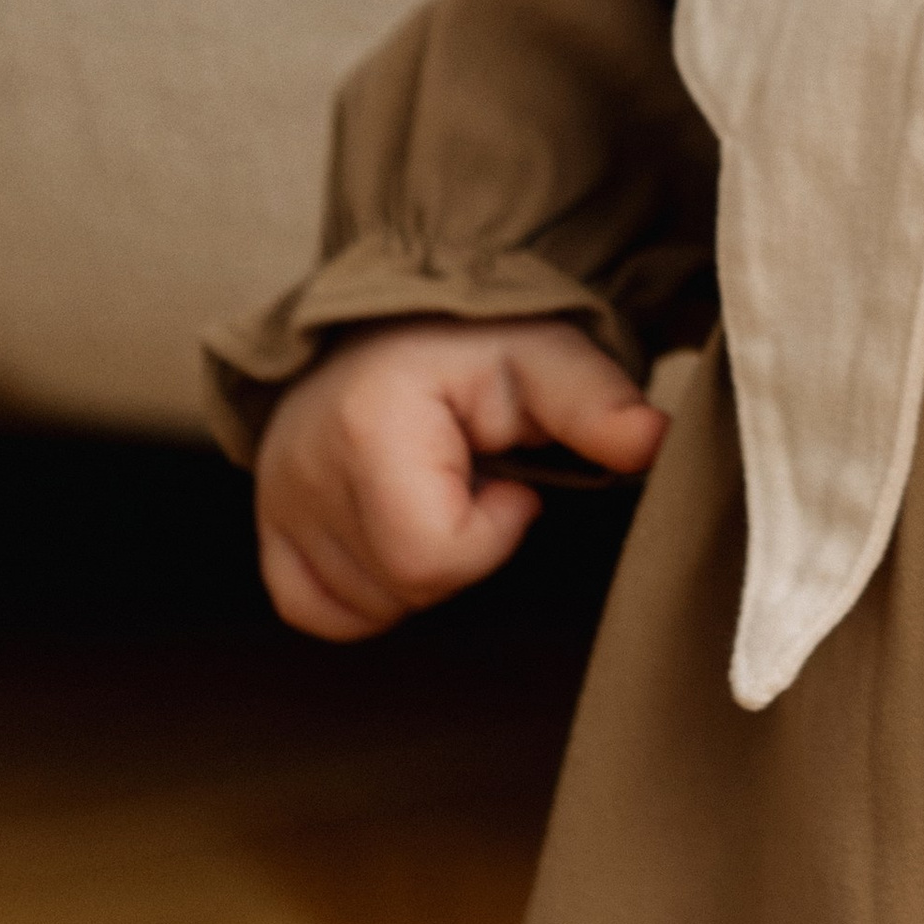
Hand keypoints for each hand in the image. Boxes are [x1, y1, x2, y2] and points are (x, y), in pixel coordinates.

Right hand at [254, 316, 666, 640]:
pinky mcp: (269, 521)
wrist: (404, 314)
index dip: (493, 533)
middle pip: (402, 589)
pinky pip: (312, 609)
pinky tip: (397, 532)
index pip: (430, 559)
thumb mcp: (549, 356)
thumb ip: (598, 403)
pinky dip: (363, 590)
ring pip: (365, 607)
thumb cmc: (480, 339)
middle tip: (474, 484)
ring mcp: (277, 499)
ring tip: (435, 491)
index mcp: (369, 425)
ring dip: (419, 566)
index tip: (510, 482)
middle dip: (462, 549)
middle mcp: (304, 467)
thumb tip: (654, 442)